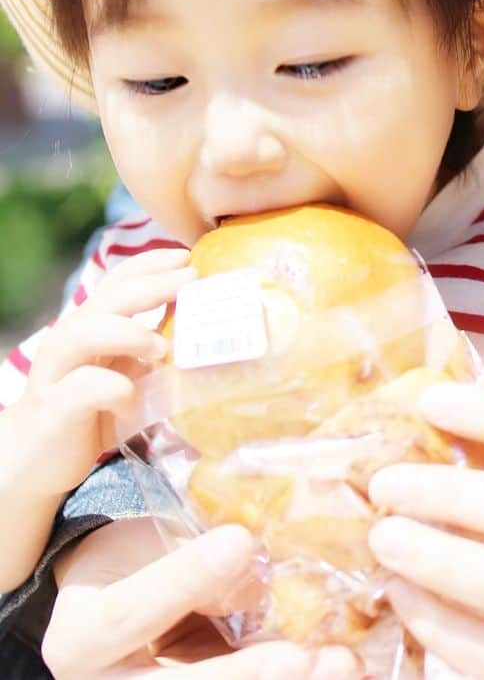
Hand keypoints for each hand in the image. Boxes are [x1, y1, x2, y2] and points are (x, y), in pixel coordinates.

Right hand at [14, 249, 194, 496]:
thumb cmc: (92, 412)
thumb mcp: (128, 375)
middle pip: (107, 298)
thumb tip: (211, 335)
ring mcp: (57, 371)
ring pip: (84, 331)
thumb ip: (155, 353)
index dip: (151, 263)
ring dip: (128, 332)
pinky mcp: (54, 407)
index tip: (187, 256)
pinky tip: (130, 398)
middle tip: (189, 280)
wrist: (37, 461)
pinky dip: (111, 387)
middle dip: (151, 285)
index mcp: (91, 325)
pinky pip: (81, 387)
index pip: (118, 280)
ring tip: (160, 346)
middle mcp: (71, 339)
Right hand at [44, 518, 363, 678]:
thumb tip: (249, 567)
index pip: (126, 614)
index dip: (184, 580)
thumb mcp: (146, 548)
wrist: (126, 597)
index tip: (238, 542)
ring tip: (340, 667)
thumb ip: (187, 563)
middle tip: (300, 658)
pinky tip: (344, 672)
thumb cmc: (138, 560)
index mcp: (80, 641)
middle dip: (243, 677)